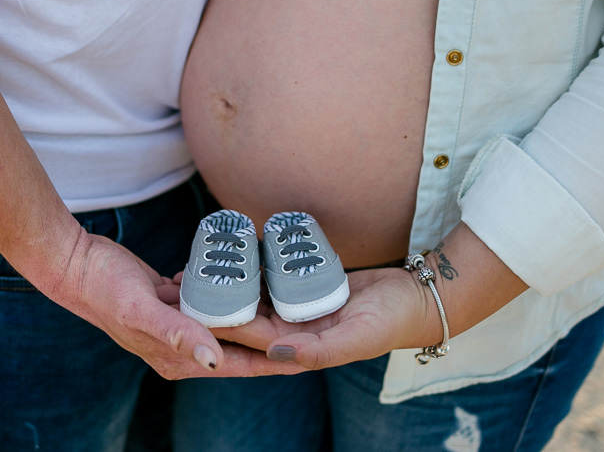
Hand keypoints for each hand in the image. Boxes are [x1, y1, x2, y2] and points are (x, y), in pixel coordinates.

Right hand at [45, 233, 307, 379]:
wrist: (74, 267)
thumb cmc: (105, 291)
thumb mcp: (141, 311)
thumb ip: (177, 334)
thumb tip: (215, 359)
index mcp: (179, 359)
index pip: (241, 365)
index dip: (277, 361)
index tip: (314, 355)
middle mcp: (183, 347)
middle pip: (241, 347)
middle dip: (276, 339)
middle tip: (314, 325)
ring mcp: (178, 324)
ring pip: (230, 323)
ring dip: (259, 315)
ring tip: (294, 304)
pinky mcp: (174, 302)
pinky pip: (212, 303)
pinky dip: (233, 296)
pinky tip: (252, 281)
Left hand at [211, 266, 434, 369]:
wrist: (419, 296)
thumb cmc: (392, 321)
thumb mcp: (358, 338)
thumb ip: (318, 353)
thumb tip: (274, 354)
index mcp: (300, 349)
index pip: (251, 336)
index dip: (220, 322)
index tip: (191, 306)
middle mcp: (295, 331)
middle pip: (246, 314)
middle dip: (216, 302)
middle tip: (183, 279)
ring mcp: (300, 308)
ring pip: (257, 294)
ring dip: (230, 282)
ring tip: (199, 263)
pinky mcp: (307, 286)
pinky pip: (275, 275)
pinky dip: (255, 265)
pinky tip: (235, 249)